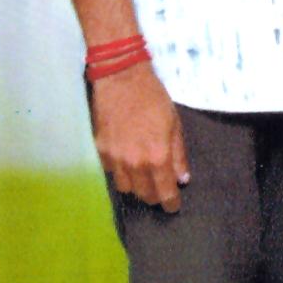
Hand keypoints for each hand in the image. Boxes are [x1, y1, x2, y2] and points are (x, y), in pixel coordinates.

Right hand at [90, 61, 190, 211]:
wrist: (122, 77)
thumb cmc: (153, 97)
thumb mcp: (174, 123)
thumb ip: (178, 154)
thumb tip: (182, 179)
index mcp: (157, 156)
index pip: (164, 193)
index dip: (170, 203)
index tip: (173, 205)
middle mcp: (135, 163)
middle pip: (144, 195)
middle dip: (154, 195)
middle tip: (159, 187)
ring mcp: (115, 158)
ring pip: (125, 188)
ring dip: (135, 185)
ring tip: (141, 174)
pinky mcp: (100, 150)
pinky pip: (111, 171)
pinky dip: (120, 170)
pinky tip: (125, 159)